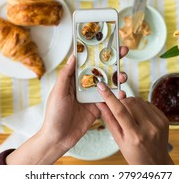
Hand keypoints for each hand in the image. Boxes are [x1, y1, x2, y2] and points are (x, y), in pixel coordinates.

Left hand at [7, 46, 128, 163]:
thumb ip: (66, 75)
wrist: (58, 138)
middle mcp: (84, 85)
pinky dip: (118, 94)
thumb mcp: (58, 92)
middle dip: (113, 59)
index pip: (86, 61)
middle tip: (124, 50)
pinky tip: (123, 92)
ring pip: (108, 82)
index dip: (96, 51)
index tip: (106, 41)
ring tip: (124, 75)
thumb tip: (73, 57)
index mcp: (73, 78)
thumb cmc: (54, 114)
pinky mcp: (98, 107)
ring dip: (117, 76)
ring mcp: (92, 96)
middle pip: (100, 68)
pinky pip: (110, 98)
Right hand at [96, 83, 173, 164]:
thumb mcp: (119, 140)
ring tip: (131, 117)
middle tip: (119, 109)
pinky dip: (141, 107)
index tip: (101, 86)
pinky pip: (148, 103)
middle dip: (121, 102)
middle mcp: (149, 128)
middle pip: (130, 102)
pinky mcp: (164, 118)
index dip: (109, 97)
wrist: (156, 162)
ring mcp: (158, 123)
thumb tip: (100, 103)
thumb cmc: (135, 154)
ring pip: (139, 100)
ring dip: (131, 104)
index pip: (120, 111)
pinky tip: (140, 117)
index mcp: (135, 136)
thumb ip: (109, 120)